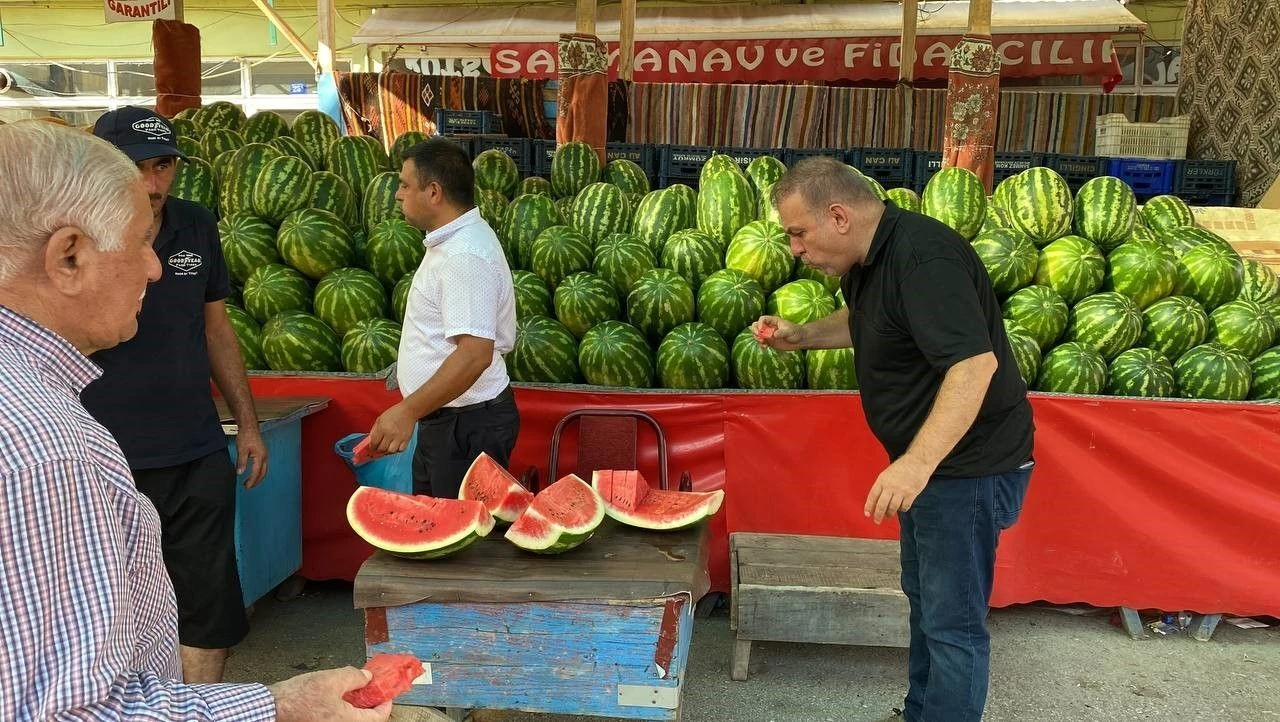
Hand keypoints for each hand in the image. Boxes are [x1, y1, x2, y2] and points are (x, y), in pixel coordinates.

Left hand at [236, 425, 268, 488]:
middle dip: (256, 481)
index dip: (252, 480)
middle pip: (263, 473)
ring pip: (264, 470)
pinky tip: (254, 472)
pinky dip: (259, 471)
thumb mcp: (241, 450)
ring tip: (251, 482)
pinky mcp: (263, 453)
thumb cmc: (246, 436)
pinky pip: (263, 465)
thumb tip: (240, 473)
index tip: (247, 486)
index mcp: (260, 456)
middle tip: (249, 486)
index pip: (256, 472)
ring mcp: (265, 455)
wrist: (250, 427)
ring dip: (258, 477)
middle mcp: (265, 456)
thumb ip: (241, 462)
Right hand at [270, 668, 391, 721]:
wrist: (272, 708)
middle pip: (364, 718)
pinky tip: (338, 693)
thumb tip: (367, 677)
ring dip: (356, 703)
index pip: (378, 718)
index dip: (386, 704)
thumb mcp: (332, 679)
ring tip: (354, 687)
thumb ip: (354, 677)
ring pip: (350, 717)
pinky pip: (338, 717)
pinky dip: (343, 706)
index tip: (387, 694)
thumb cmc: (297, 698)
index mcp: (347, 721)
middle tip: (371, 688)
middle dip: (370, 702)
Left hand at [369, 402, 416, 454]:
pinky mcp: (406, 439)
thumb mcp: (380, 418)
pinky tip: (395, 446)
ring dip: (387, 451)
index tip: (372, 446)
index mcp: (382, 427)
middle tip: (378, 448)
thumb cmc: (394, 413)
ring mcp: (399, 437)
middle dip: (378, 450)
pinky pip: (400, 450)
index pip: (374, 442)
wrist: (409, 411)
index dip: (372, 446)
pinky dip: (397, 450)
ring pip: (391, 451)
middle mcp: (390, 434)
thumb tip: (371, 439)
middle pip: (381, 448)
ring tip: (386, 447)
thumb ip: (375, 429)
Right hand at [751, 315, 803, 350]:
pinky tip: (766, 347)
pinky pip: (762, 342)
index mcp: (773, 321)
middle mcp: (769, 327)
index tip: (761, 329)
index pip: (763, 319)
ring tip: (763, 342)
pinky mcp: (770, 341)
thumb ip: (781, 332)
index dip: (760, 323)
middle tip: (759, 336)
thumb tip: (774, 334)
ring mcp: (768, 334)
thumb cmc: (796, 332)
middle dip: (755, 330)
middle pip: (756, 325)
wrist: (800, 340)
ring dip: (757, 338)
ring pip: (758, 334)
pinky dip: (761, 344)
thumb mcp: (789, 331)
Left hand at [864, 456, 931, 523]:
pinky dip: (901, 509)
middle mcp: (890, 486)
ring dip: (889, 514)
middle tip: (877, 521)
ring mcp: (901, 491)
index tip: (867, 514)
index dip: (869, 506)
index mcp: (882, 480)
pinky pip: (904, 507)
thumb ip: (882, 485)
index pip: (873, 496)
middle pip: (882, 505)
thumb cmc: (902, 467)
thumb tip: (877, 500)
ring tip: (888, 515)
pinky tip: (900, 508)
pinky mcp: (911, 494)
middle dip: (878, 515)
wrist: (918, 461)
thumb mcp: (887, 473)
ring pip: (892, 508)